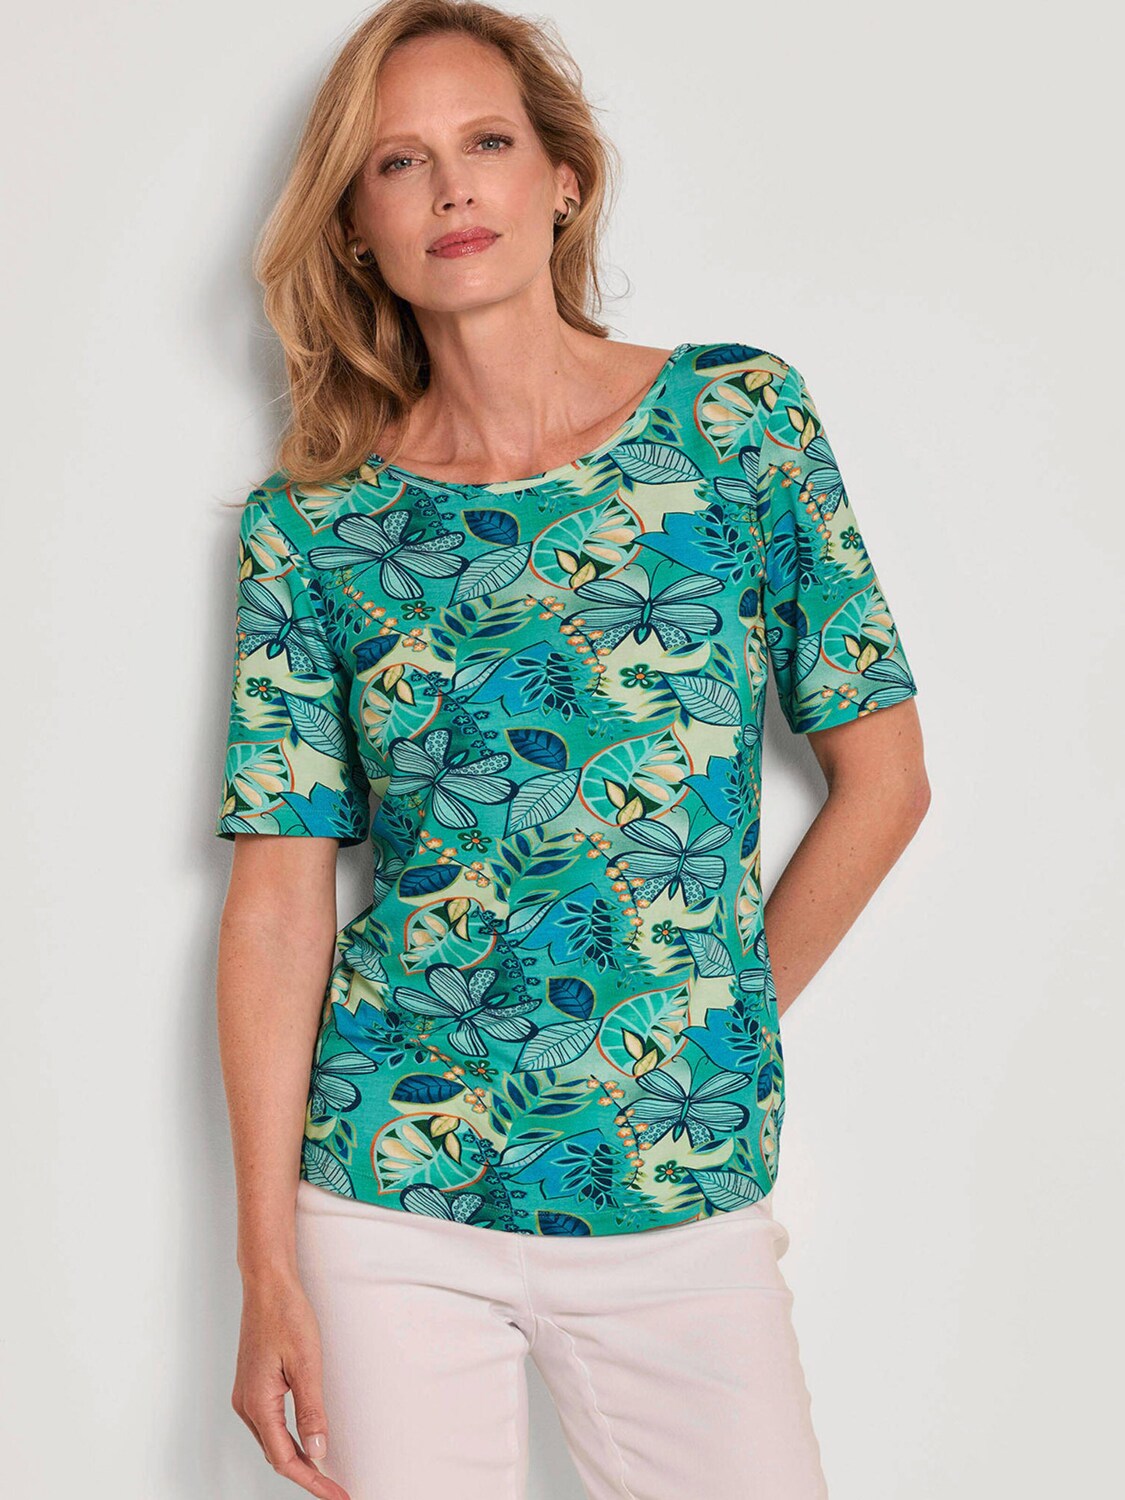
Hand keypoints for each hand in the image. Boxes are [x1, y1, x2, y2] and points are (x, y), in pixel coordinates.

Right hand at [231, 1273, 351, 1499]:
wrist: (268, 1285)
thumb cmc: (286, 1315)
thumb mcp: (306, 1364)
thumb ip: (311, 1411)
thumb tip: (318, 1450)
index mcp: (258, 1403)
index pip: (284, 1459)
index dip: (312, 1481)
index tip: (335, 1494)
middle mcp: (246, 1404)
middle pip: (276, 1454)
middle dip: (307, 1475)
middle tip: (336, 1489)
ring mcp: (247, 1395)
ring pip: (272, 1440)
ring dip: (297, 1459)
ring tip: (326, 1472)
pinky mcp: (252, 1384)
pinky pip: (269, 1424)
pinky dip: (288, 1439)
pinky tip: (305, 1441)